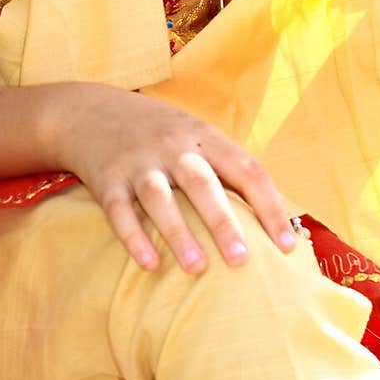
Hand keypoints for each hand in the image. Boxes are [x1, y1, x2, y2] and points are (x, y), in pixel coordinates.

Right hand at [51, 82, 297, 273]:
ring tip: (197, 268)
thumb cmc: (162, 135)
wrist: (92, 111)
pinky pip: (120, 210)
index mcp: (206, 138)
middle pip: (202, 183)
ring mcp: (139, 162)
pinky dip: (134, 237)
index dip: (270, 207)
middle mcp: (174, 147)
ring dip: (179, 232)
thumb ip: (229, 169)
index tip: (287, 247)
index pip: (246, 170)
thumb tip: (278, 218)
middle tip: (242, 260)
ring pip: (160, 197)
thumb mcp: (197, 137)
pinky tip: (149, 264)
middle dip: (223, 221)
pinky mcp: (108, 179)